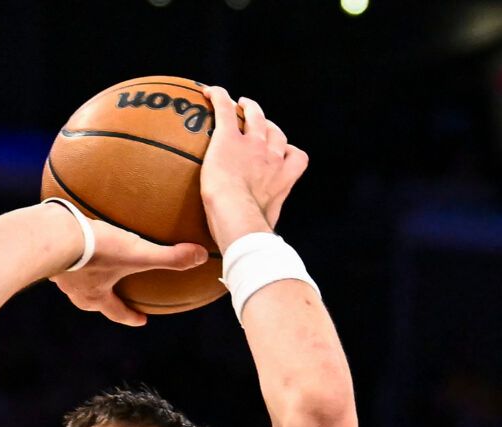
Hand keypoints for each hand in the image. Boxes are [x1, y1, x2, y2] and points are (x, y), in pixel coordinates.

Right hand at [49, 216, 206, 327]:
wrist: (53, 234)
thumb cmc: (95, 249)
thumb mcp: (138, 253)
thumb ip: (170, 257)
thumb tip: (201, 256)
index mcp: (96, 296)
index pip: (118, 313)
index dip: (131, 317)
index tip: (142, 320)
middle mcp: (75, 290)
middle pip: (94, 299)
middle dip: (105, 297)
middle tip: (114, 292)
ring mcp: (59, 272)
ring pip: (77, 278)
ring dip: (86, 274)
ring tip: (92, 263)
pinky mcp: (48, 251)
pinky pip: (64, 254)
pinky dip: (72, 251)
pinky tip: (76, 237)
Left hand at [200, 85, 309, 252]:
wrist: (239, 220)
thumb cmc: (248, 235)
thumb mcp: (262, 233)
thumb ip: (261, 234)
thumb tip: (254, 258)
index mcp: (283, 178)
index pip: (295, 157)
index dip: (288, 152)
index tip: (280, 153)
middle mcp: (273, 157)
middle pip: (276, 132)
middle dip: (269, 125)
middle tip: (256, 123)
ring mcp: (253, 145)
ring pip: (255, 115)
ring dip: (249, 107)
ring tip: (239, 104)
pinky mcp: (229, 138)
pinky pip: (225, 109)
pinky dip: (218, 97)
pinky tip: (206, 92)